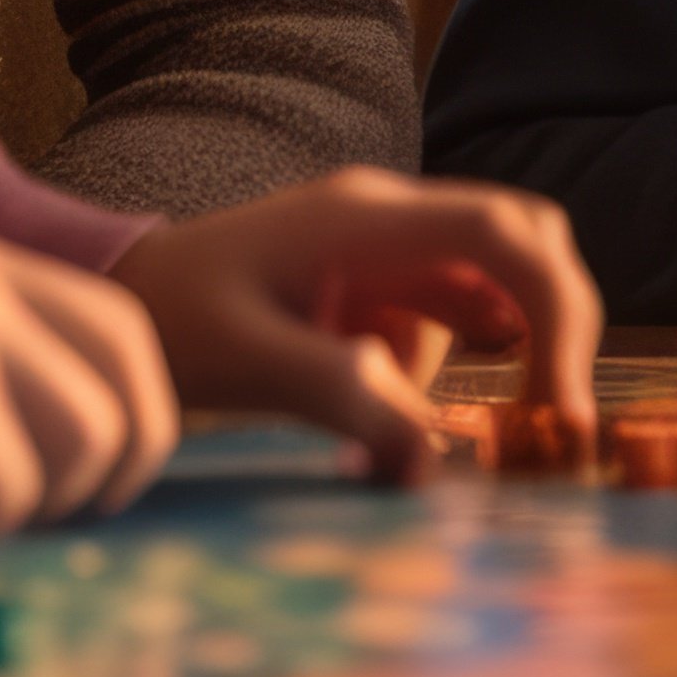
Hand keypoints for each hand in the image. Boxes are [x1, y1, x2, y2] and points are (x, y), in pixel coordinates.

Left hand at [114, 168, 603, 477]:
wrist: (116, 297)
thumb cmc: (168, 321)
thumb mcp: (248, 365)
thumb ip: (342, 396)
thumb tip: (428, 458)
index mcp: (365, 218)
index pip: (499, 234)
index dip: (553, 307)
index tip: (560, 403)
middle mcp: (390, 219)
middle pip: (521, 248)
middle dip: (552, 333)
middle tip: (550, 426)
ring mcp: (386, 248)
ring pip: (484, 300)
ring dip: (464, 378)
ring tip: (390, 454)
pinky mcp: (375, 284)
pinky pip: (439, 328)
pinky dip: (428, 385)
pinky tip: (371, 437)